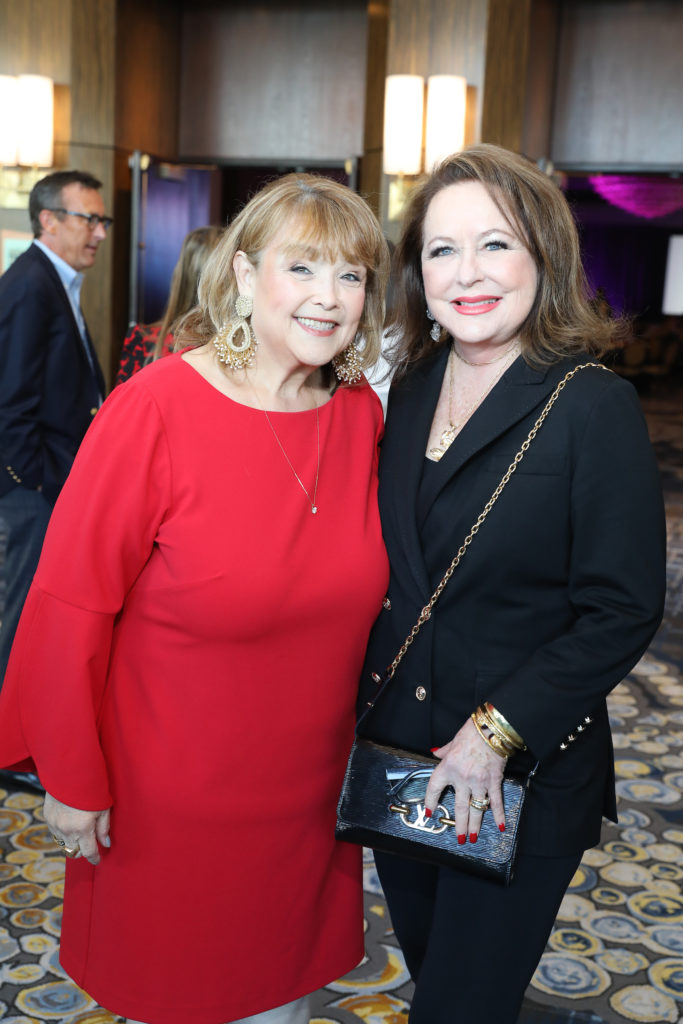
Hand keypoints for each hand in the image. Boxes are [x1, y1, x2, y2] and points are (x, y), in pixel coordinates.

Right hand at [43, 792, 110, 865]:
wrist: (69, 772)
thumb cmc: (91, 788)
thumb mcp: (103, 808)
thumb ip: (104, 828)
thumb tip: (105, 844)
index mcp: (83, 828)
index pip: (89, 852)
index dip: (94, 858)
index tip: (98, 860)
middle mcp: (67, 830)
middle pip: (75, 852)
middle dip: (83, 850)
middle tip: (90, 842)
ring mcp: (55, 825)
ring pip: (64, 844)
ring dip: (72, 842)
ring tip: (80, 830)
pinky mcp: (48, 818)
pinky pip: (56, 833)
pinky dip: (63, 833)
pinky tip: (70, 822)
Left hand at [425, 717, 506, 843]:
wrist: (491, 729)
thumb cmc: (471, 733)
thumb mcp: (452, 742)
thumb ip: (444, 751)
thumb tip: (436, 753)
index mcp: (447, 767)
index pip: (434, 788)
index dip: (430, 801)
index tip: (428, 811)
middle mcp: (462, 778)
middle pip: (459, 807)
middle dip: (459, 825)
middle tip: (459, 839)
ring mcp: (478, 782)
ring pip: (476, 808)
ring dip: (475, 825)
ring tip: (473, 838)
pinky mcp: (493, 781)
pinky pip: (496, 801)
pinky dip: (498, 814)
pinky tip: (501, 826)